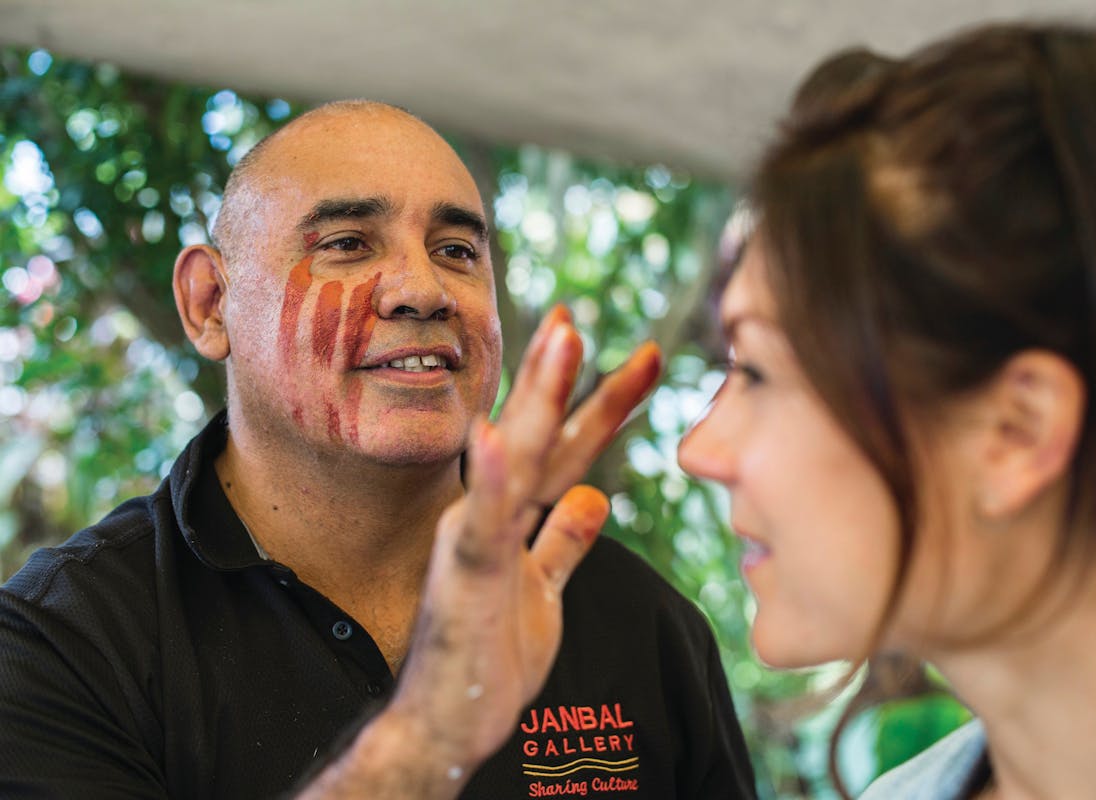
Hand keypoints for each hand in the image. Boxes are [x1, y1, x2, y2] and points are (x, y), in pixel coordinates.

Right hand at [300, 308, 661, 798]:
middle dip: (563, 374)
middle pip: (539, 435)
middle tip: (581, 314)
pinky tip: (494, 433)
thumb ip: (564, 542)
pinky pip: (482, 522)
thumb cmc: (489, 656)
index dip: (594, 404)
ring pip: (517, 458)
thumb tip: (595, 496)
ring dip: (540, 396)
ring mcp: (476, 539)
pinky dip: (491, 478)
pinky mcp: (466, 574)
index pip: (560, 450)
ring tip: (562, 335)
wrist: (447, 719)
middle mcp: (491, 515)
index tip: (627, 359)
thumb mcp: (544, 592)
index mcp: (513, 518)